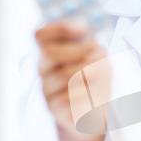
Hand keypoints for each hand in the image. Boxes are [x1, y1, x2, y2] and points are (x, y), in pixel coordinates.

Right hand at [35, 20, 106, 140]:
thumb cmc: (95, 81)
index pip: (42, 35)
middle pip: (50, 53)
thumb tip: (88, 36)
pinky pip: (68, 98)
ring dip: (86, 72)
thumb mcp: (97, 57)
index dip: (59, 28)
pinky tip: (92, 95)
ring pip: (62, 76)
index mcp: (51, 51)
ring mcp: (47, 91)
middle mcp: (44, 70)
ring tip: (97, 75)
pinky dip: (85, 94)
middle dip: (77, 50)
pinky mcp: (56, 110)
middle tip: (95, 52)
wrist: (98, 112)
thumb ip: (91, 43)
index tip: (83, 28)